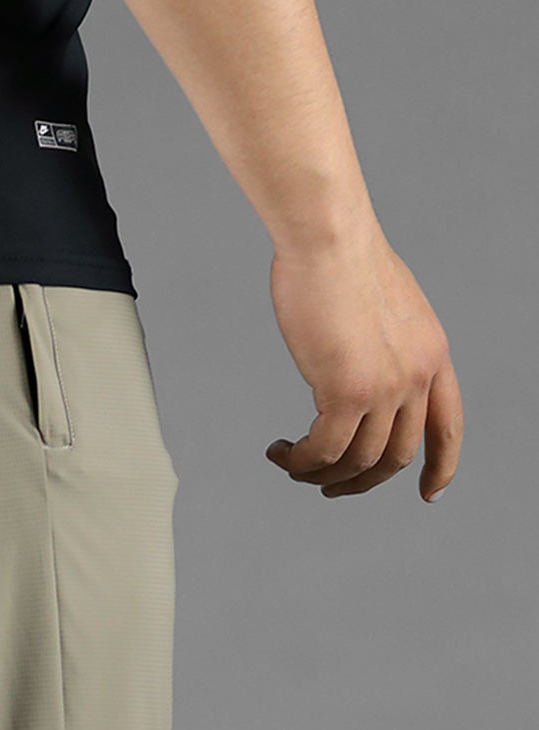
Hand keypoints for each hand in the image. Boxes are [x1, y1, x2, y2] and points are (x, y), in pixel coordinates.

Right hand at [265, 227, 461, 501]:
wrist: (328, 237)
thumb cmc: (341, 258)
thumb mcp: (381, 308)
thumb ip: (383, 348)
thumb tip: (357, 380)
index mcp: (433, 354)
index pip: (448, 425)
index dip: (442, 465)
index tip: (431, 493)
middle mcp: (418, 375)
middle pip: (397, 456)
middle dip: (361, 483)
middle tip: (328, 487)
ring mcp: (386, 386)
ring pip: (358, 461)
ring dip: (321, 474)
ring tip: (292, 464)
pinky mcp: (348, 391)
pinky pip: (324, 451)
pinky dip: (300, 461)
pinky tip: (281, 451)